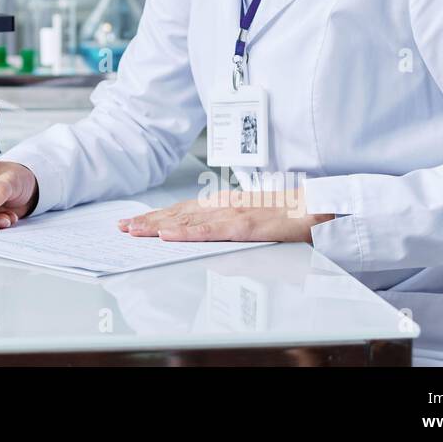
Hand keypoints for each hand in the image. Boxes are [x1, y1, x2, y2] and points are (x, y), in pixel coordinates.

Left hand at [117, 188, 334, 243]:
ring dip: (158, 225)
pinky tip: (168, 235)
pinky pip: (212, 231)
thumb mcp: (254, 218)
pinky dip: (187, 233)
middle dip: (149, 221)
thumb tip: (209, 233)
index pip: (184, 211)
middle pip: (179, 214)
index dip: (158, 216)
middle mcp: (225, 206)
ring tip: (134, 231)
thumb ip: (231, 224)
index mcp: (226, 205)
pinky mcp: (246, 227)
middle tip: (122, 227)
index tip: (135, 222)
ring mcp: (234, 215)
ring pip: (188, 222)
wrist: (320, 207)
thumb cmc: (290, 213)